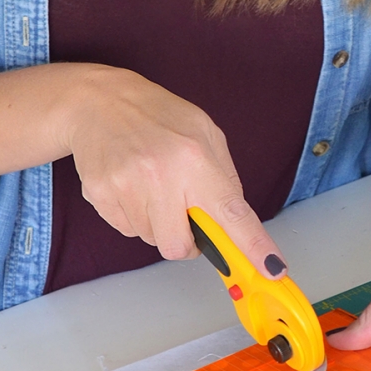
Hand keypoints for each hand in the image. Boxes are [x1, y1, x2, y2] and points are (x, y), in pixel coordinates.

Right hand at [62, 65, 286, 274]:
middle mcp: (161, 174)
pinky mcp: (100, 195)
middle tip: (183, 214)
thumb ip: (224, 178)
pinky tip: (132, 185)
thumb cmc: (158, 116)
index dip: (253, 245)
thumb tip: (236, 222)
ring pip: (152, 240)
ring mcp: (126, 186)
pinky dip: (134, 216)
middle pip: (179, 246)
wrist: (98, 101)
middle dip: (186, 241)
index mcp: (195, 157)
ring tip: (151, 186)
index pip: (230, 212)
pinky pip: (127, 230)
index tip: (271, 268)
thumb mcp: (205, 132)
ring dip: (158, 223)